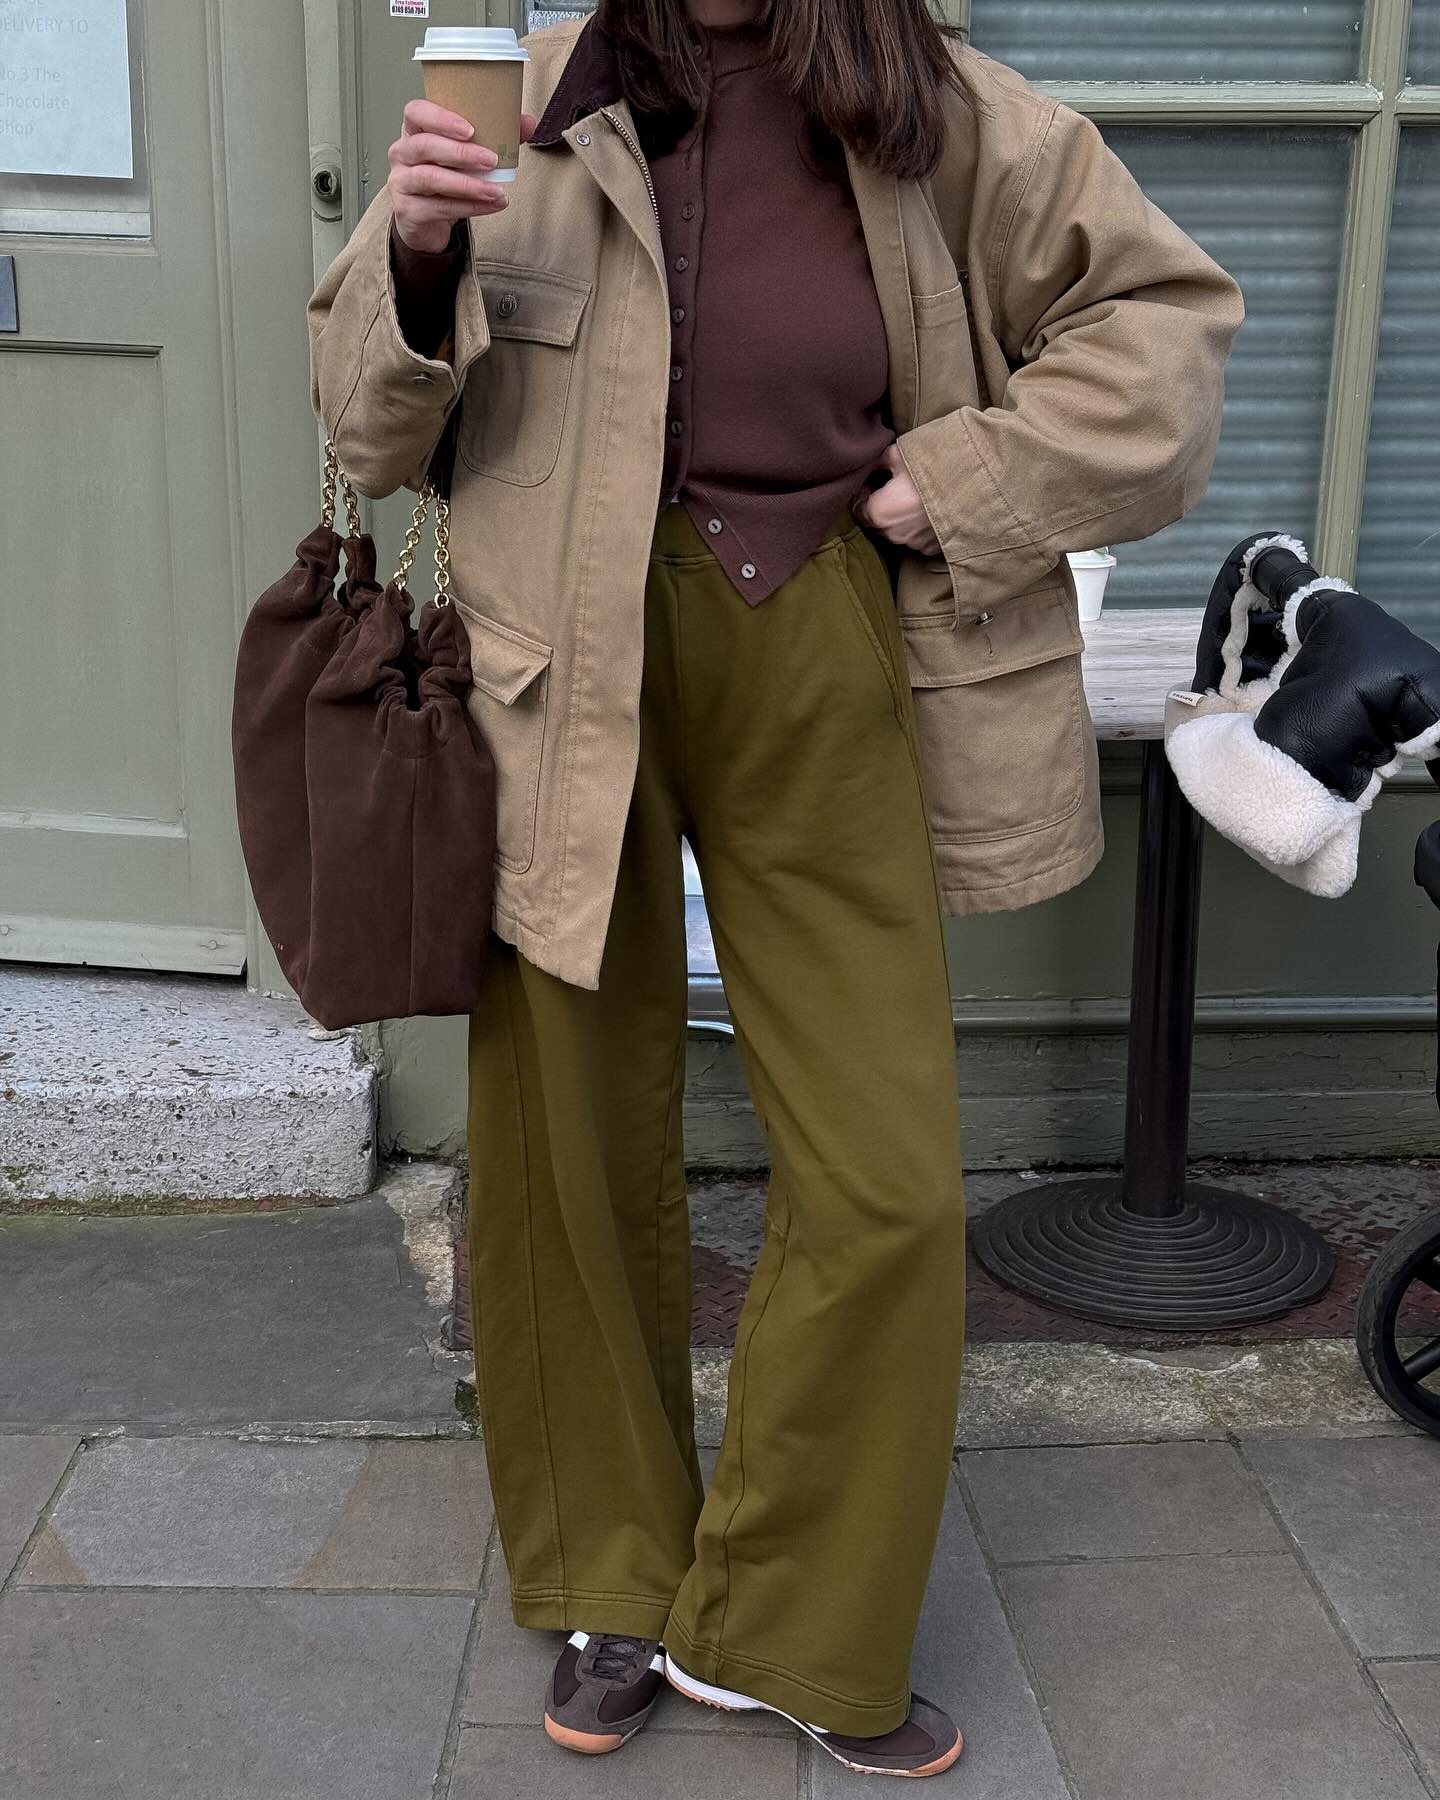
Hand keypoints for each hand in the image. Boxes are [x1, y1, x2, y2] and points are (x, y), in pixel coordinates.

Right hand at [388, 100, 537, 253]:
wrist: (427, 220)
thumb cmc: (446, 177)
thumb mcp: (467, 154)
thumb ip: (495, 136)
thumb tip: (529, 123)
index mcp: (414, 130)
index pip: (416, 112)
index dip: (440, 118)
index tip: (470, 128)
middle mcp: (401, 153)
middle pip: (425, 145)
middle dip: (461, 153)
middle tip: (492, 160)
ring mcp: (401, 182)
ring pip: (430, 178)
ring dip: (467, 184)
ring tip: (495, 190)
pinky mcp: (407, 210)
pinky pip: (439, 207)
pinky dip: (469, 207)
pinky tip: (491, 206)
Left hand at [853, 444, 941, 555]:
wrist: (975, 488)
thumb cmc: (934, 469)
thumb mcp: (900, 454)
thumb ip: (878, 461)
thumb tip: (871, 463)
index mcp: (878, 512)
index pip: (858, 508)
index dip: (863, 493)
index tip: (872, 481)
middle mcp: (892, 534)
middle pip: (878, 521)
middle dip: (882, 505)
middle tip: (895, 486)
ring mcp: (913, 544)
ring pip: (899, 530)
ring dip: (902, 517)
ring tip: (916, 497)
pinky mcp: (932, 548)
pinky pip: (918, 537)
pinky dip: (920, 526)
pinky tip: (930, 510)